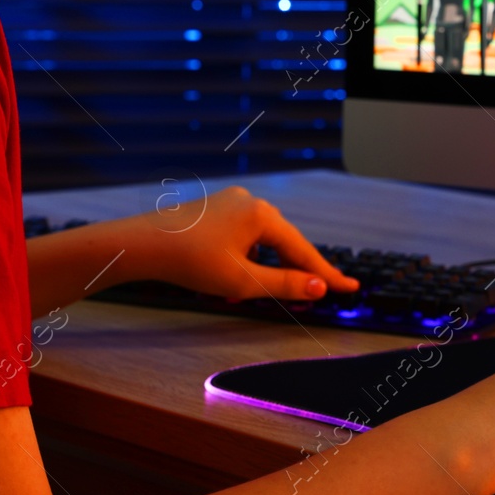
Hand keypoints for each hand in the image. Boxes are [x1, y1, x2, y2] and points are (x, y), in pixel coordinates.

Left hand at [130, 185, 358, 301]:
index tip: (351, 286)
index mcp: (262, 215)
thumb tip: (318, 287)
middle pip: (285, 243)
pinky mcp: (216, 209)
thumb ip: (284, 285)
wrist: (144, 244)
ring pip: (263, 240)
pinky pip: (245, 235)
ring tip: (264, 293)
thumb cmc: (191, 262)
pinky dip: (250, 257)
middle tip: (320, 292)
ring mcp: (232, 202)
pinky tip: (239, 277)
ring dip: (269, 267)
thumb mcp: (242, 281)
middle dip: (298, 271)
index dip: (327, 274)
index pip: (303, 250)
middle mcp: (251, 201)